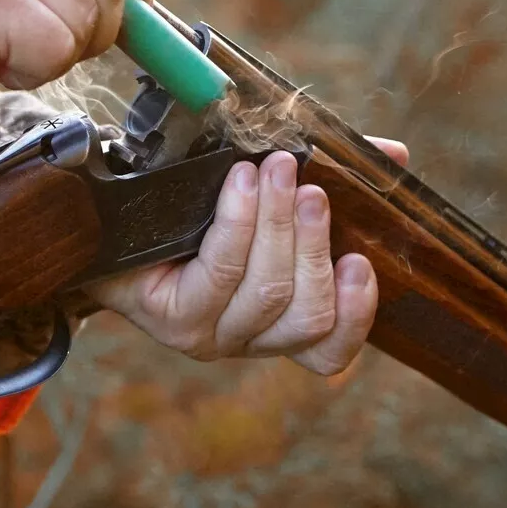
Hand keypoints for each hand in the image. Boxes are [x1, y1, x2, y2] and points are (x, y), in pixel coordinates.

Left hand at [85, 137, 409, 375]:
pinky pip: (221, 272)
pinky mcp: (174, 316)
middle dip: (314, 242)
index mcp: (277, 321)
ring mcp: (209, 334)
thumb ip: (331, 178)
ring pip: (269, 291)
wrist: (110, 210)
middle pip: (306, 311)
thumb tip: (395, 154)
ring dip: (278, 223)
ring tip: (276, 169)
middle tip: (309, 186)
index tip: (360, 260)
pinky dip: (238, 221)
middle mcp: (246, 339)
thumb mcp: (270, 191)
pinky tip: (239, 182)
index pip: (330, 353)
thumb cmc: (196, 203)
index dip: (355, 314)